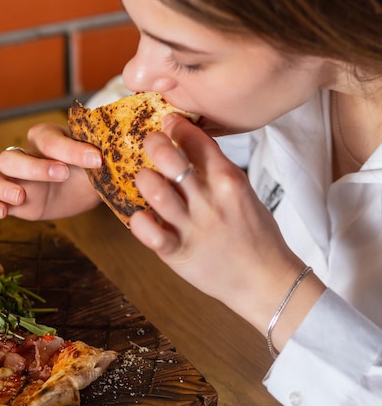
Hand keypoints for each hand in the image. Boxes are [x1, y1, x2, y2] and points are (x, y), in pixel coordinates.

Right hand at [0, 122, 102, 220]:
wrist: (91, 186)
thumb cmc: (91, 165)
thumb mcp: (95, 157)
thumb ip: (94, 153)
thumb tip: (99, 156)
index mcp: (45, 136)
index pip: (48, 139)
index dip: (70, 149)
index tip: (96, 159)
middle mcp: (24, 155)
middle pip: (11, 157)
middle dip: (34, 167)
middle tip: (62, 175)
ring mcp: (15, 180)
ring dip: (2, 186)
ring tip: (20, 196)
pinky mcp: (14, 203)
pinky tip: (1, 213)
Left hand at [129, 114, 324, 341]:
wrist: (267, 281)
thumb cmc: (254, 234)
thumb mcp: (243, 193)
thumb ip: (216, 170)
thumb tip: (188, 144)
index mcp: (228, 180)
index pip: (195, 139)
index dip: (175, 126)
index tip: (167, 124)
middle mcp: (209, 200)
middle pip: (169, 158)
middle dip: (152, 144)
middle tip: (148, 146)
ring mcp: (193, 227)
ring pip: (154, 190)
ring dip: (143, 180)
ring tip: (144, 181)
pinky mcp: (179, 253)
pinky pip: (148, 232)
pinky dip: (139, 222)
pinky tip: (141, 217)